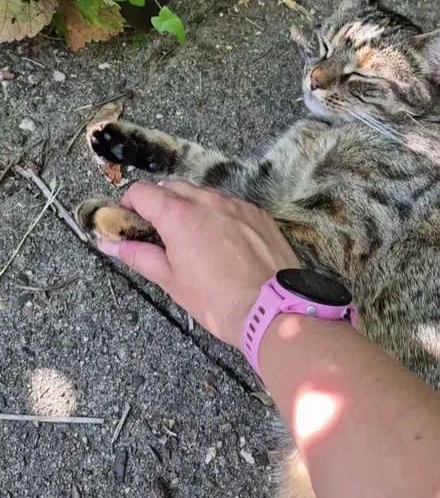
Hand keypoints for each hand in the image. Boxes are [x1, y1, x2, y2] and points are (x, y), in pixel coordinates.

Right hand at [97, 181, 298, 349]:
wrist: (272, 310)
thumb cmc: (217, 300)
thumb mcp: (171, 280)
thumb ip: (138, 255)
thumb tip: (108, 244)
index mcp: (179, 215)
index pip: (143, 191)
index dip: (130, 203)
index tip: (129, 220)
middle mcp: (207, 201)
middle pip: (172, 188)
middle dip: (158, 204)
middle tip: (156, 232)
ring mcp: (236, 205)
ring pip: (202, 194)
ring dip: (189, 207)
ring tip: (191, 239)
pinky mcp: (258, 214)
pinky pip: (229, 205)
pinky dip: (218, 215)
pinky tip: (222, 242)